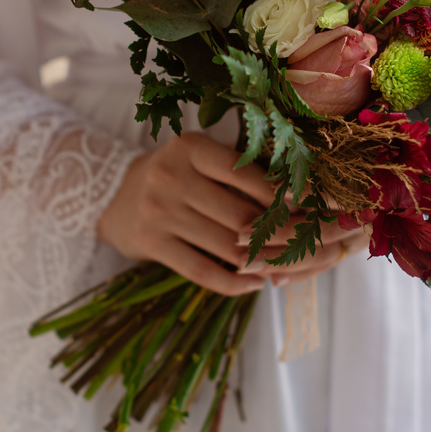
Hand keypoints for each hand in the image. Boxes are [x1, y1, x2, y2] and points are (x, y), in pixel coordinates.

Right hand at [98, 132, 366, 295]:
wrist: (109, 196)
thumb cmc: (175, 174)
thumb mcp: (200, 157)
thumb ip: (241, 169)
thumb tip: (305, 195)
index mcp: (192, 147)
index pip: (250, 174)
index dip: (289, 193)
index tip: (321, 207)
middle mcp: (173, 176)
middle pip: (243, 214)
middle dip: (286, 233)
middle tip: (317, 244)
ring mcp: (159, 212)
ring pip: (228, 245)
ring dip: (266, 261)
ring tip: (292, 266)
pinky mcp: (150, 245)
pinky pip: (203, 271)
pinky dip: (235, 282)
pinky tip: (256, 284)